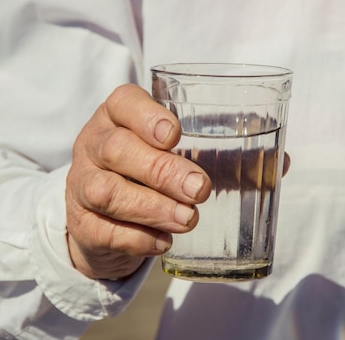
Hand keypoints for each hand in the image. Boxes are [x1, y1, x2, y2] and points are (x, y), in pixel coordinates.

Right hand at [65, 84, 211, 279]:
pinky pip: (104, 231)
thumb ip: (202, 151)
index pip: (123, 102)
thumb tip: (264, 166)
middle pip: (117, 149)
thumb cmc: (145, 173)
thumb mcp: (164, 151)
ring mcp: (80, 185)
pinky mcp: (81, 225)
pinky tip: (163, 241)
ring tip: (187, 219)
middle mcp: (92, 145)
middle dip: (162, 171)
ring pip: (107, 192)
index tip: (174, 136)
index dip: (147, 117)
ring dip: (152, 208)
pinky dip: (139, 238)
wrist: (102, 219)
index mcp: (115, 117)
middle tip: (199, 189)